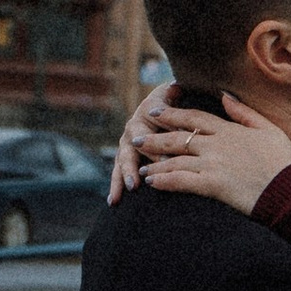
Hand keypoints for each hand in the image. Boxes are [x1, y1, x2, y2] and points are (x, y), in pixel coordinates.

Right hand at [110, 84, 177, 203]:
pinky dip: (115, 187)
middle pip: (132, 148)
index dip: (157, 145)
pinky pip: (118, 172)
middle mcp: (133, 127)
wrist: (168, 102)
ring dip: (122, 178)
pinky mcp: (126, 156)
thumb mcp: (177, 95)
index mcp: (146, 112)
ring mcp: (128, 143)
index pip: (150, 130)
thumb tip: (176, 88)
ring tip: (121, 194)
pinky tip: (113, 202)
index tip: (164, 160)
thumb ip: (175, 95)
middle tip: (136, 183)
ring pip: (122, 162)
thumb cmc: (177, 99)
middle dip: (133, 167)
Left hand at [133, 94, 290, 213]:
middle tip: (135, 138)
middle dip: (154, 137)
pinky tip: (152, 182)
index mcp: (229, 130)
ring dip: (155, 163)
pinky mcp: (212, 184)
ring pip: (175, 160)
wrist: (289, 189)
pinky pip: (181, 181)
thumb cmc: (283, 161)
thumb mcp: (269, 129)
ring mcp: (213, 163)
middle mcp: (216, 144)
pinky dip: (164, 180)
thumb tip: (225, 95)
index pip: (194, 118)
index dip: (172, 114)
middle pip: (177, 137)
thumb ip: (245, 112)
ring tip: (141, 167)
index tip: (155, 112)